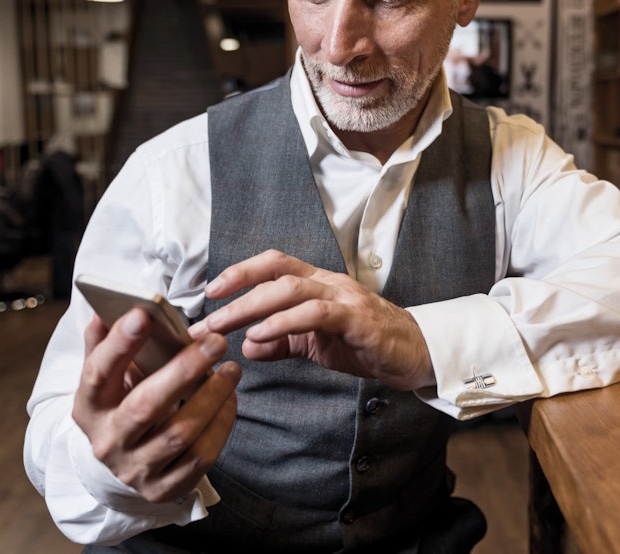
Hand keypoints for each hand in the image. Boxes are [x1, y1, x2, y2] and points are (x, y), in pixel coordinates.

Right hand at [72, 308, 240, 503]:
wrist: (124, 464)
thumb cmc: (122, 405)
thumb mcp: (107, 380)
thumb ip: (105, 345)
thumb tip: (104, 310)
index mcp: (88, 408)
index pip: (97, 374)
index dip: (118, 344)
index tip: (144, 313)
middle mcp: (107, 442)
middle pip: (145, 406)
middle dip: (183, 370)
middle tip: (216, 341)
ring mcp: (135, 470)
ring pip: (179, 433)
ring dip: (212, 397)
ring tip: (232, 369)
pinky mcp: (163, 489)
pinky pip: (200, 457)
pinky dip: (221, 424)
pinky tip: (230, 400)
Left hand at [193, 249, 435, 391]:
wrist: (415, 355)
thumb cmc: (367, 344)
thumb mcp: (317, 344)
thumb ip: (283, 342)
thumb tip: (247, 345)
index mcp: (319, 284)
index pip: (274, 264)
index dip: (240, 272)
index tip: (209, 293)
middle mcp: (329, 283)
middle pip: (276, 274)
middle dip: (235, 295)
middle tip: (204, 321)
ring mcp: (345, 298)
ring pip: (291, 289)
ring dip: (251, 306)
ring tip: (222, 327)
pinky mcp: (357, 319)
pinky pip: (316, 314)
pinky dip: (284, 321)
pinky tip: (260, 335)